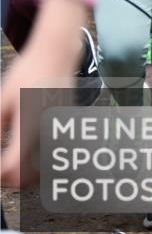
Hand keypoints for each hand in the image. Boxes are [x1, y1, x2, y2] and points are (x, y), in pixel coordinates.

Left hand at [1, 0, 85, 185]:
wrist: (57, 55)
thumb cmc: (27, 73)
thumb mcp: (1, 100)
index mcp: (29, 125)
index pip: (12, 166)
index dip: (0, 174)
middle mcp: (47, 130)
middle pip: (30, 175)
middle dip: (11, 178)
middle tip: (0, 171)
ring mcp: (58, 128)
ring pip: (42, 168)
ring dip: (25, 173)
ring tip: (9, 164)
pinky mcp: (64, 125)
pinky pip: (51, 152)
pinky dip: (37, 160)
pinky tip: (23, 152)